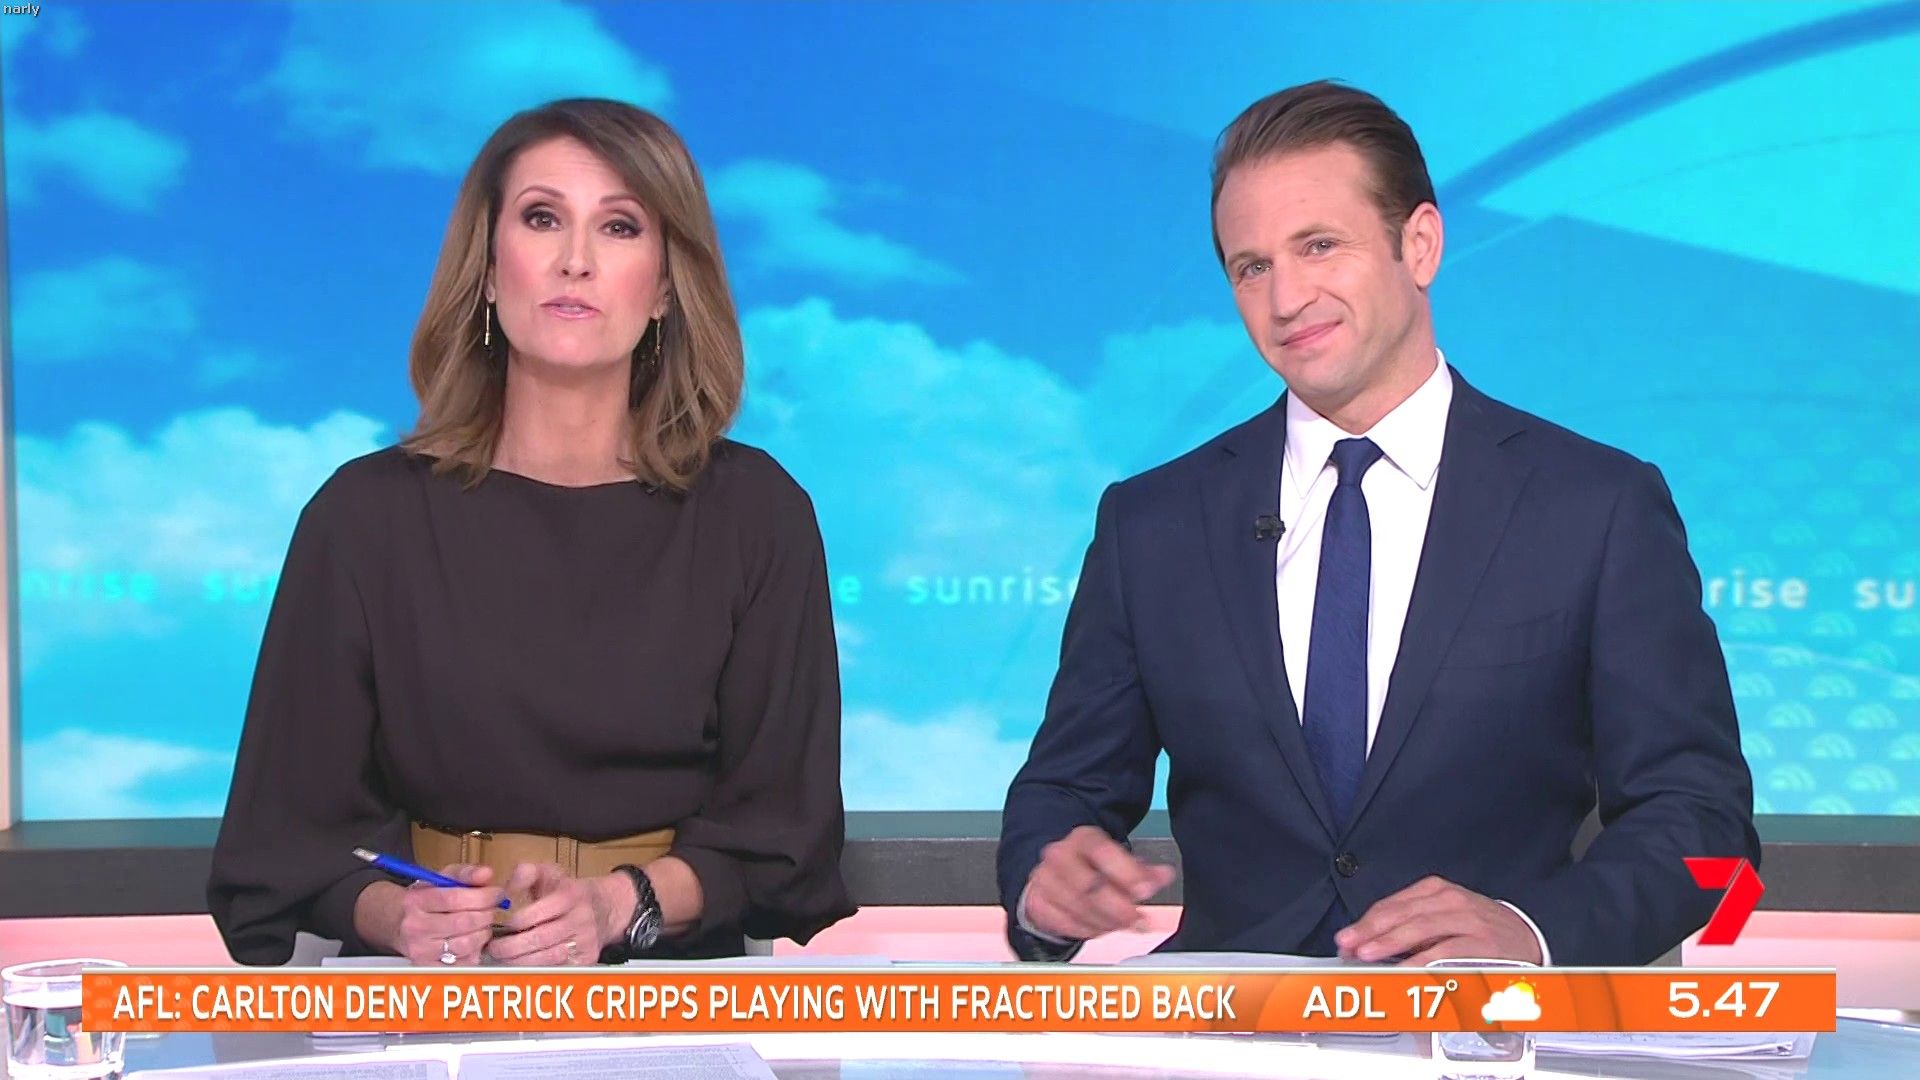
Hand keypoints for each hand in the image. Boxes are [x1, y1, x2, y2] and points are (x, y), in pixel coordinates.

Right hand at [392, 864, 505, 966]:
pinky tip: (473, 940)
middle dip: (486, 914)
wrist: (394, 922)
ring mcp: (420, 950)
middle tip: (491, 909)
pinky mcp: (428, 967)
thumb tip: (486, 874)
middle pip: (464, 923)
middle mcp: (415, 927)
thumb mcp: (441, 878)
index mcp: (416, 901)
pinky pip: (463, 963)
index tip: (497, 893)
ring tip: (482, 924)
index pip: (455, 898)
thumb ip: (466, 873)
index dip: (483, 896)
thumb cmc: (423, 898)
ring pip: (466, 944)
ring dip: (483, 932)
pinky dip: (475, 951)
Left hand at [484, 863, 613, 965]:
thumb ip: (525, 873)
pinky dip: (537, 970)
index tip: (501, 926)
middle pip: (541, 939)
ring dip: (521, 962)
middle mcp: (581, 919)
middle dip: (512, 947)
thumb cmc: (567, 891)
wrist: (604, 907)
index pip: (538, 913)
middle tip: (494, 949)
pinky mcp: (588, 959)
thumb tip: (505, 889)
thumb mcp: (549, 873)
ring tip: (503, 958)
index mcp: (571, 895)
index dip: (516, 922)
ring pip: (549, 958)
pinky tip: (522, 965)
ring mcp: (586, 941)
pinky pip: (558, 969)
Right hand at [1023, 826, 1175, 941]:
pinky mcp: (1037, 904)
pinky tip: (1100, 926)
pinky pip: (1065, 924)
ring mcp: (1044, 880)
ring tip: (1122, 923)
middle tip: (1137, 919)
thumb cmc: (1090, 866)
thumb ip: (1143, 870)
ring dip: (1106, 922)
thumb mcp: (1118, 860)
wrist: (1054, 873)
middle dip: (1118, 908)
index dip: (1127, 873)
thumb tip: (1164, 875)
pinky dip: (1087, 931)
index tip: (1146, 891)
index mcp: (1083, 839)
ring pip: (1078, 909)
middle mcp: (1059, 856)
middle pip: (1089, 886)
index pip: (1103, 852)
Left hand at [1336, 876, 1543, 965]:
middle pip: (1402, 915)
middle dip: (1371, 933)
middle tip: (1350, 948)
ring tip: (1369, 956)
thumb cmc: (1480, 931)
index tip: (1346, 940)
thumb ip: (1409, 926)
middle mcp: (1450, 900)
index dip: (1365, 923)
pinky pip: (1447, 951)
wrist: (1529, 938)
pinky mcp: (1482, 943)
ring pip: (1421, 929)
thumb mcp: (1443, 918)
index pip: (1391, 905)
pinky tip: (1405, 971)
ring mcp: (1468, 920)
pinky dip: (1423, 962)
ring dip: (1391, 944)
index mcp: (1436, 891)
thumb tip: (1366, 943)